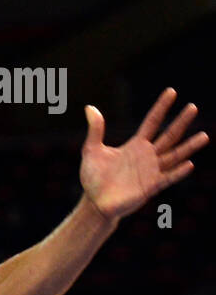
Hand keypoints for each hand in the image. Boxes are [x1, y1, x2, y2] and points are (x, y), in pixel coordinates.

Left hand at [80, 88, 207, 221]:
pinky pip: (167, 178)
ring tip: (204, 136)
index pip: (152, 122)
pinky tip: (189, 164)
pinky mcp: (151, 186)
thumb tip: (90, 107)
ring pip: (175, 155)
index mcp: (135, 145)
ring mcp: (151, 171)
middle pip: (168, 135)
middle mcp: (147, 156)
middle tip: (193, 106)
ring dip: (189, 147)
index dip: (161, 107)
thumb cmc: (94, 177)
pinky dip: (178, 172)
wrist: (95, 202)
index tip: (172, 91)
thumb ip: (95, 130)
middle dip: (180, 121)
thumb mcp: (91, 150)